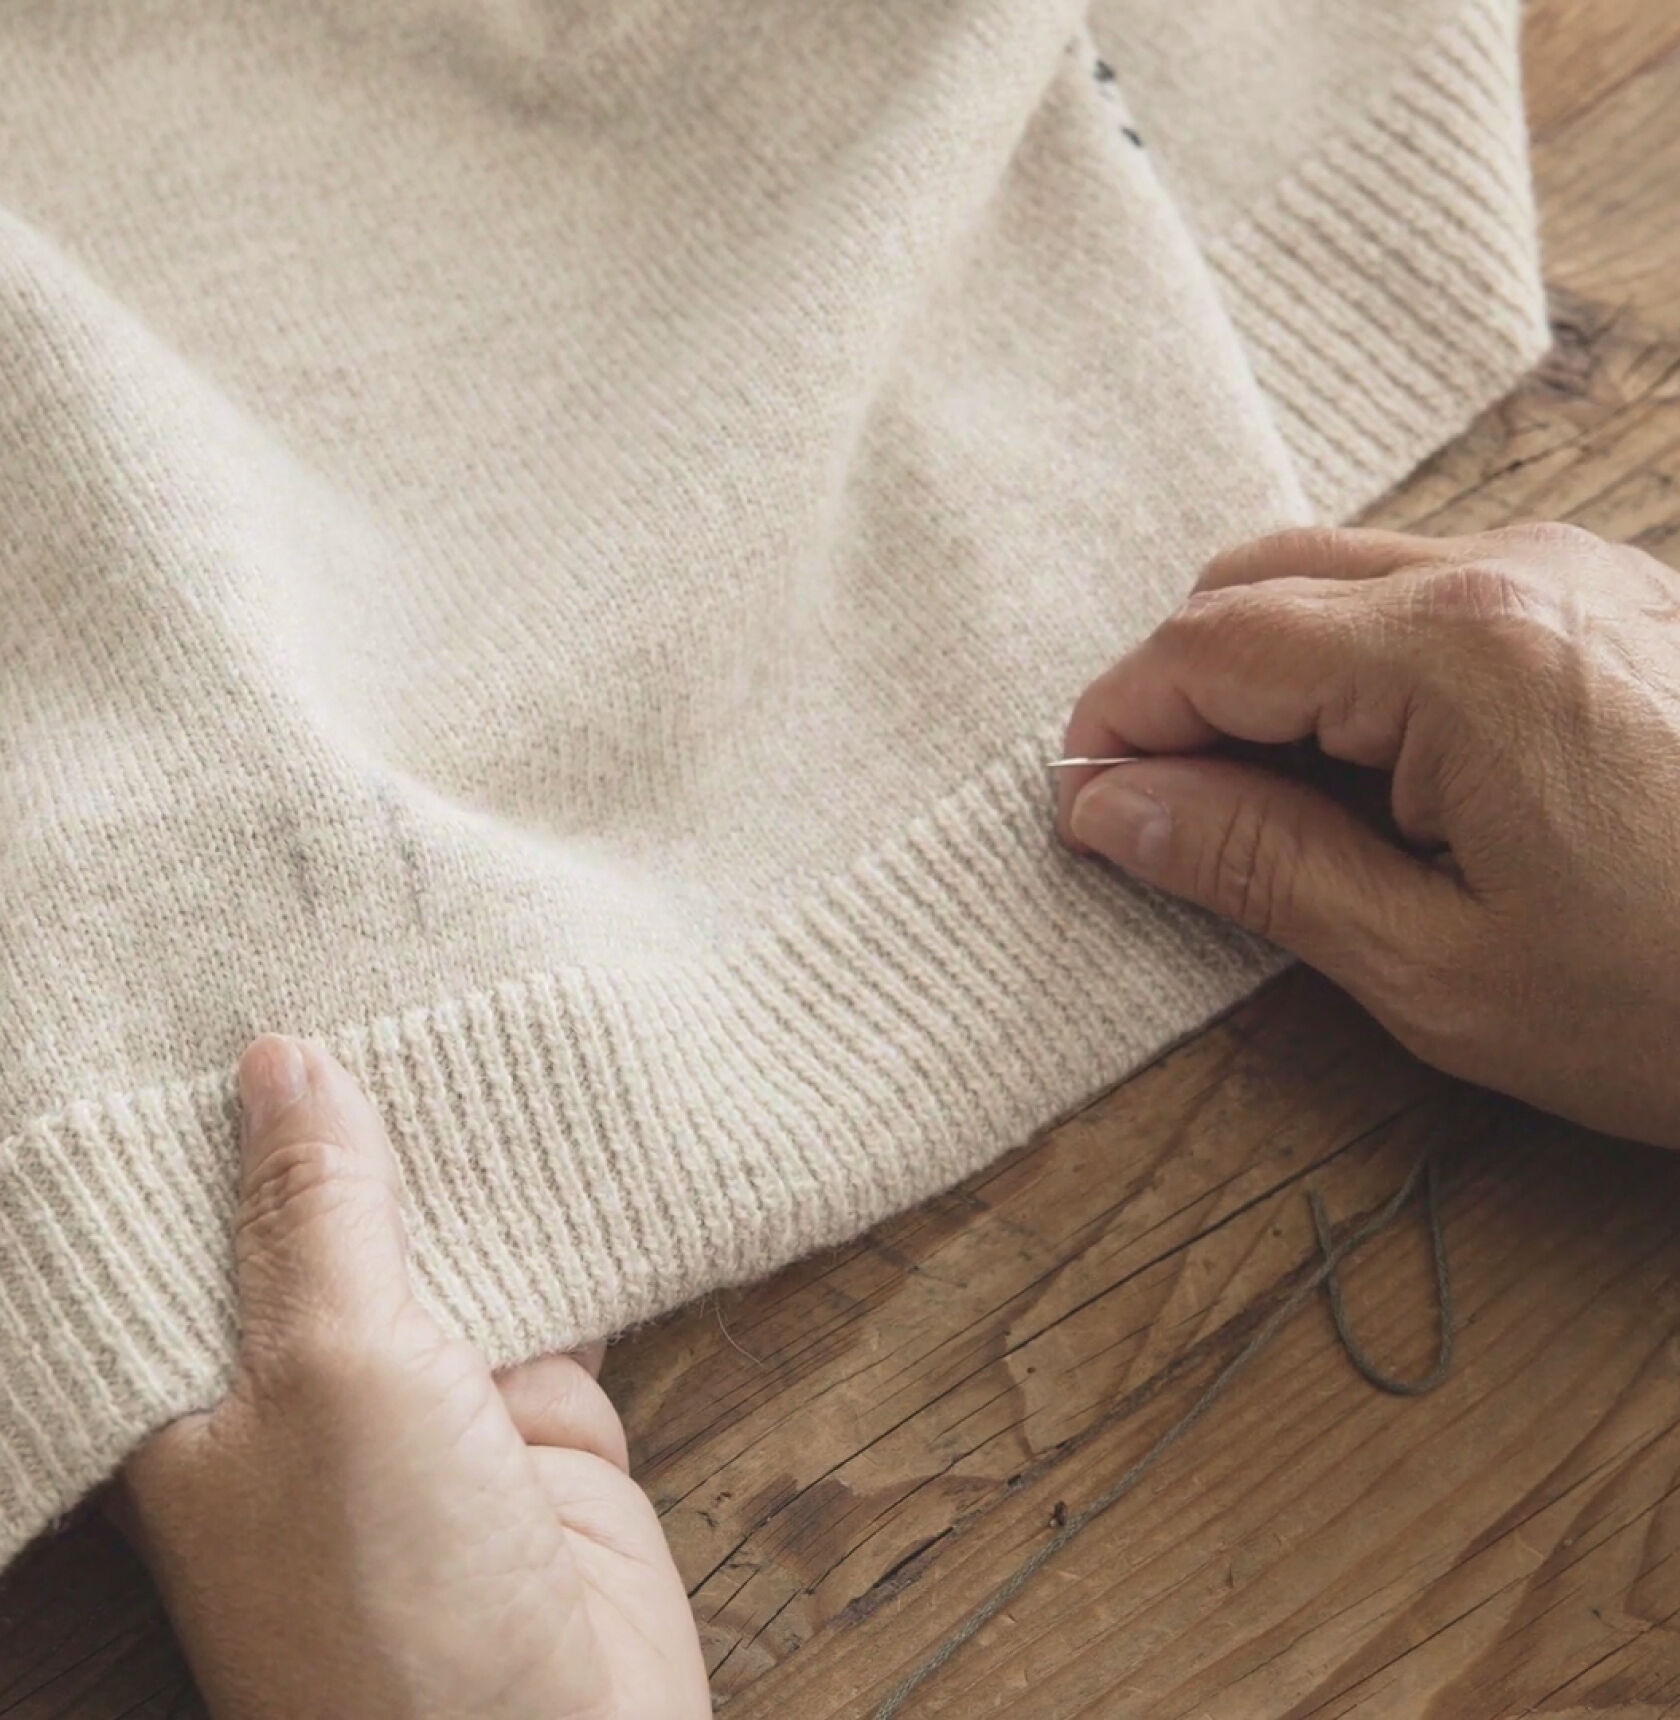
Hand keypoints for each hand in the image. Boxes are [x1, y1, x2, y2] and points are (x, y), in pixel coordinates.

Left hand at [115, 1035, 708, 1719]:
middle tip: (378, 953)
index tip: (241, 979)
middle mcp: (305, 1389)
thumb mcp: (331, 1368)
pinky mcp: (538, 1409)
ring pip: (444, 1238)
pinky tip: (570, 1116)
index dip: (216, 1106)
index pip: (187, 1218)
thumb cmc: (384, 1593)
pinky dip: (563, 1214)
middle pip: (325, 1216)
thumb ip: (319, 1210)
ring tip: (474, 999)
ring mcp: (429, 1400)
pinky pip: (548, 1279)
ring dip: (466, 1155)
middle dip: (354, 1110)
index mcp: (195, 1393)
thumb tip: (285, 1056)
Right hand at [1056, 523, 1679, 1147]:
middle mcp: (1508, 571)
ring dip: (1262, 674)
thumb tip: (1107, 807)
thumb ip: (1254, 865)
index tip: (1075, 806)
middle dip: (1176, 688)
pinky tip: (1369, 773)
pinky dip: (1350, 667)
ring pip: (1335, 573)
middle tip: (1156, 811)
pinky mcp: (1608, 597)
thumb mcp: (1440, 967)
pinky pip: (1421, 593)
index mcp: (1454, 654)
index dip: (1115, 724)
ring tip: (1262, 805)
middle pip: (1257, 581)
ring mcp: (1569, 570)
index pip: (1207, 648)